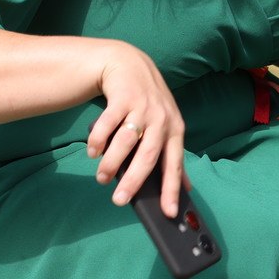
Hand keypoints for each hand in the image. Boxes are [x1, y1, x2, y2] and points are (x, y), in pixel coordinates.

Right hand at [85, 41, 188, 217]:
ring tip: (102, 178)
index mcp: (175, 130)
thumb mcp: (167, 126)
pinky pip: (107, 124)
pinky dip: (98, 140)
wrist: (130, 65)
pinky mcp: (122, 97)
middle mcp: (161, 119)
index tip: (169, 212)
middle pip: (148, 156)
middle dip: (134, 181)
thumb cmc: (149, 104)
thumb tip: (185, 188)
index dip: (172, 189)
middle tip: (120, 200)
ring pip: (126, 142)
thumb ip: (172, 156)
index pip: (175, 165)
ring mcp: (142, 107)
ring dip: (111, 163)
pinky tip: (93, 152)